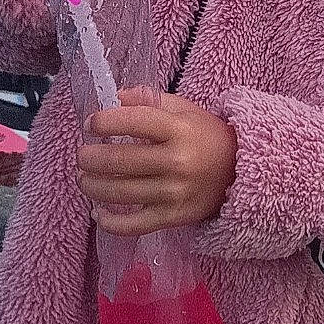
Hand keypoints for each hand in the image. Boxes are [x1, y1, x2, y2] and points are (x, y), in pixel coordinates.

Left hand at [78, 88, 237, 235]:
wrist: (240, 171)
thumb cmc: (206, 136)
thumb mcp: (183, 108)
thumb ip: (147, 99)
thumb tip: (113, 98)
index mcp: (178, 129)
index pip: (133, 122)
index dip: (104, 122)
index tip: (90, 125)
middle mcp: (176, 161)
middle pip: (119, 160)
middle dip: (90, 158)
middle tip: (83, 155)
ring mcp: (174, 193)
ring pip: (120, 193)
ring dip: (92, 186)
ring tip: (84, 179)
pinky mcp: (173, 217)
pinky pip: (134, 225)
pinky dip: (109, 222)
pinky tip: (97, 212)